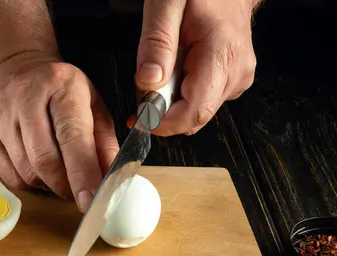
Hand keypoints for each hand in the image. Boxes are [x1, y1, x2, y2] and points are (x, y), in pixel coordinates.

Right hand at [0, 51, 119, 211]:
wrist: (14, 68)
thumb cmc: (59, 90)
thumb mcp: (92, 104)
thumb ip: (104, 142)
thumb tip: (110, 181)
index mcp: (61, 87)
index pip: (72, 137)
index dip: (82, 173)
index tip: (91, 200)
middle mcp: (26, 99)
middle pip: (44, 160)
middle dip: (65, 186)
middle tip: (78, 193)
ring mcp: (1, 117)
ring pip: (26, 172)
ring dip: (48, 186)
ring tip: (60, 177)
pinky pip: (10, 176)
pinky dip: (29, 183)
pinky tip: (38, 171)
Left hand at [133, 0, 258, 134]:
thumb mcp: (167, 4)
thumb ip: (157, 43)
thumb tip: (149, 82)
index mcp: (222, 56)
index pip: (193, 112)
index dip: (162, 123)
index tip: (138, 118)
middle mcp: (235, 72)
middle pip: (193, 117)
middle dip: (161, 112)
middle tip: (143, 87)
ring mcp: (237, 78)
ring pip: (195, 112)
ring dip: (170, 103)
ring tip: (162, 70)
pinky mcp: (233, 80)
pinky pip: (201, 100)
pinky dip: (181, 95)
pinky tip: (176, 71)